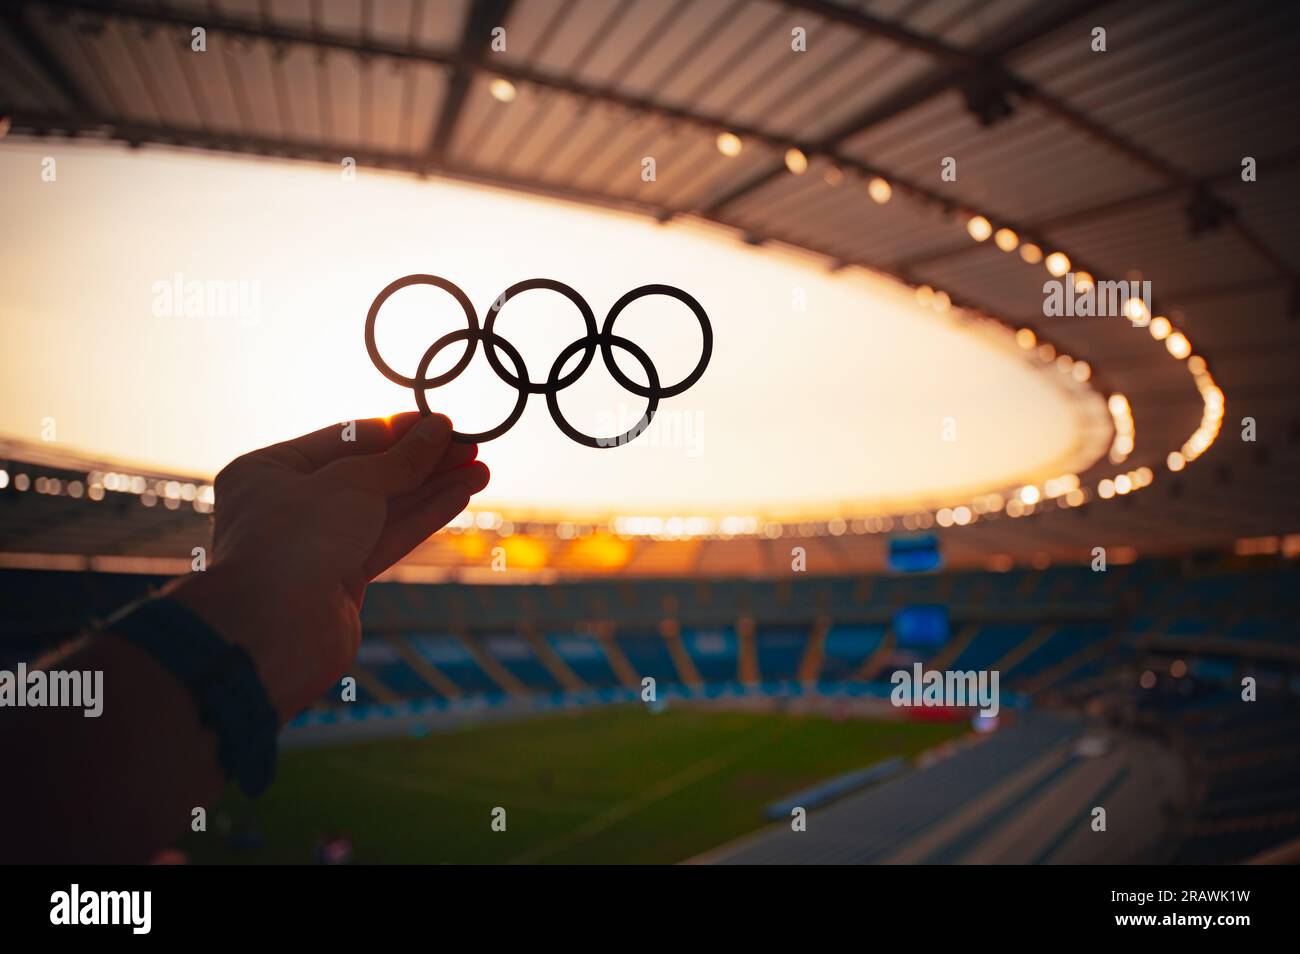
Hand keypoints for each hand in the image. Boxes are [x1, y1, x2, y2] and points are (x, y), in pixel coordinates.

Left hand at [170, 413, 487, 720]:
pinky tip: (460, 496)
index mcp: (270, 470)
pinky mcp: (343, 578)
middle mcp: (290, 504)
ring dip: (433, 488)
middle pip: (370, 473)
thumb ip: (401, 458)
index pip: (346, 439)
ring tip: (481, 471)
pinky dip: (424, 517)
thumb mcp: (352, 483)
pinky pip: (388, 538)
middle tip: (472, 448)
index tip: (443, 424)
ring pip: (385, 508)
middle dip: (423, 462)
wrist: (275, 632)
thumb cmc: (296, 541)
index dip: (399, 431)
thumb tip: (439, 428)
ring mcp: (318, 544)